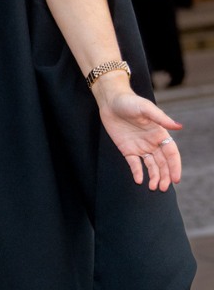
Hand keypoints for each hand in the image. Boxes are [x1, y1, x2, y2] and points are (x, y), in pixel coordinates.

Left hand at [93, 76, 182, 190]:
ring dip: (153, 177)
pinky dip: (137, 172)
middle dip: (164, 176)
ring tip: (153, 188)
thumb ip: (161, 118)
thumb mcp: (146, 109)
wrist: (110, 101)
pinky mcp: (126, 149)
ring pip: (150, 165)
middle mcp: (152, 143)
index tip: (176, 179)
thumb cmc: (130, 102)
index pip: (171, 154)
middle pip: (162, 163)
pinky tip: (139, 180)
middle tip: (163, 188)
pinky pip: (134, 163)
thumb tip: (178, 127)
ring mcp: (140, 146)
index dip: (174, 166)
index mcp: (160, 134)